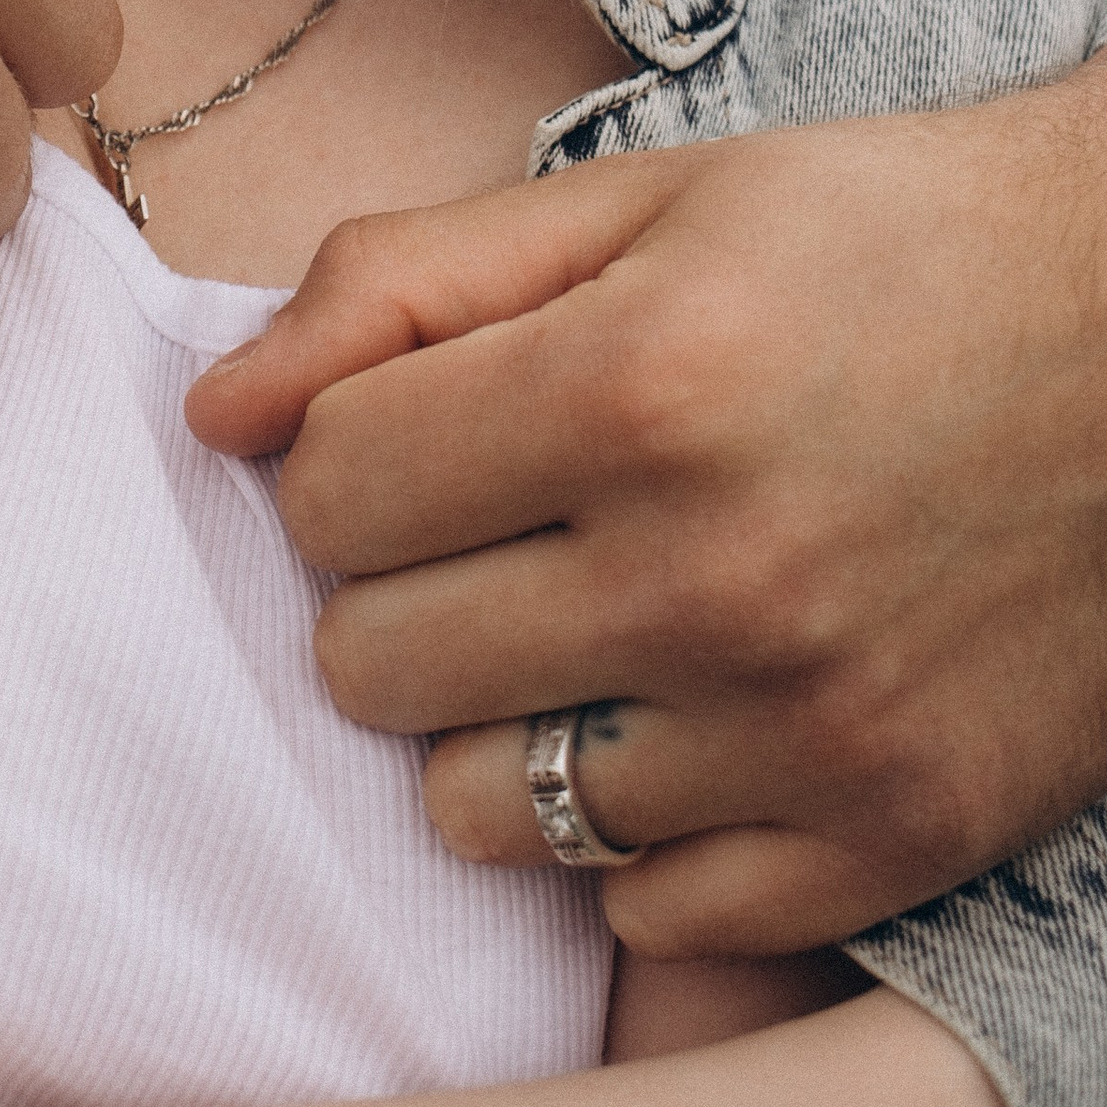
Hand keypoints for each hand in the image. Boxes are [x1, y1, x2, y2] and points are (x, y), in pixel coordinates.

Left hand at [185, 41, 1106, 951]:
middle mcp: (716, 574)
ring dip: (500, 716)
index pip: (324, 491)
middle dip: (399, 587)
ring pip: (477, 809)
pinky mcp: (894, 837)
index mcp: (637, 385)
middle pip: (368, 662)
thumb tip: (213, 414)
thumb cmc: (881, 243)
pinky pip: (638, 906)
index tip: (433, 430)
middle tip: (504, 528)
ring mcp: (809, 729)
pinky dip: (633, 830)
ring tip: (596, 623)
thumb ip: (400, 283)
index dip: (352, 455)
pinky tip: (692, 719)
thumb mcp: (637, 199)